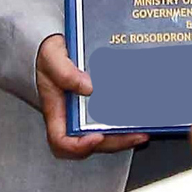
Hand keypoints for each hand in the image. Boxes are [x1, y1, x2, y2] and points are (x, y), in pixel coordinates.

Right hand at [35, 35, 146, 158]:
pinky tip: (139, 115)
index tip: (96, 137)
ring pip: (105, 135)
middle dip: (115, 142)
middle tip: (135, 136)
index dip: (78, 146)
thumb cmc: (48, 55)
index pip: (61, 141)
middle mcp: (71, 118)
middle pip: (91, 142)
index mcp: (57, 111)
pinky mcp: (97, 106)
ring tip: (143, 131)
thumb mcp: (51, 58)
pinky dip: (125, 122)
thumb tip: (86, 86)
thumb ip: (64, 72)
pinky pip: (111, 120)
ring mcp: (85, 114)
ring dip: (124, 136)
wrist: (55, 45)